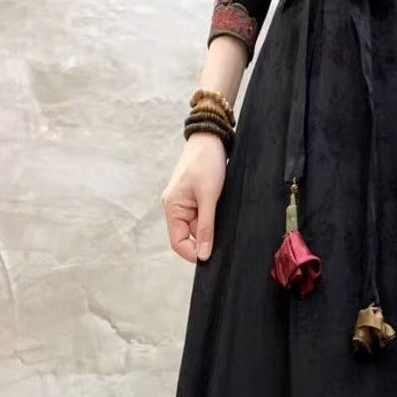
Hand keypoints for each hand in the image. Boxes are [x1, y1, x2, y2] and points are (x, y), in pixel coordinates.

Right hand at [161, 132, 227, 262]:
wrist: (210, 139)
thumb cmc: (206, 163)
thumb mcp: (208, 197)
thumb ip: (205, 227)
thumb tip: (203, 254)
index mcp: (172, 208)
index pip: (178, 242)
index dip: (193, 253)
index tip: (211, 257)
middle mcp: (176, 208)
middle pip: (189, 236)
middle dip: (205, 240)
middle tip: (224, 238)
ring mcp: (186, 204)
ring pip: (198, 227)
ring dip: (211, 228)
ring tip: (223, 217)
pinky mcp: (196, 199)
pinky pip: (203, 217)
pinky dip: (213, 219)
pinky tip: (222, 213)